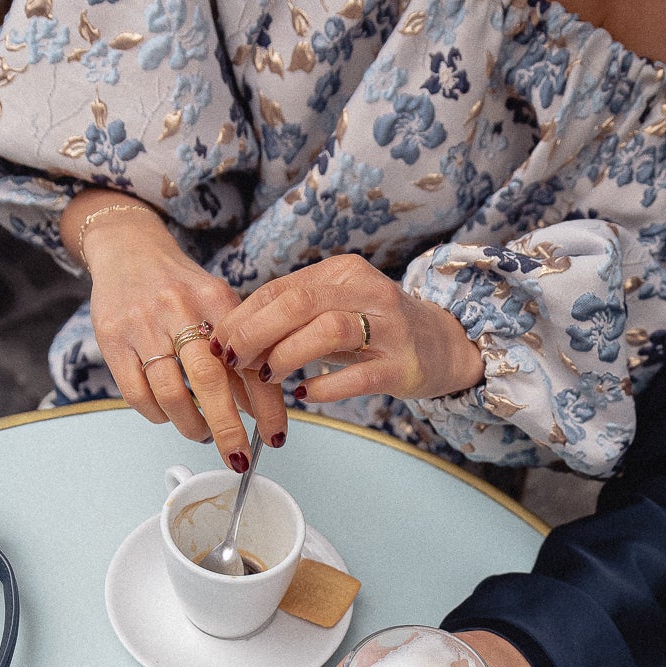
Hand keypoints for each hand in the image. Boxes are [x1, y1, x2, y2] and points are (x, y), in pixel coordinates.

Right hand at [70, 197, 287, 469]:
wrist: (127, 249)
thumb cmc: (181, 286)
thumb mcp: (218, 305)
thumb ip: (239, 350)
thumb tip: (258, 408)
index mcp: (216, 299)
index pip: (248, 360)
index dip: (266, 406)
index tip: (275, 436)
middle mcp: (180, 309)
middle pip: (209, 382)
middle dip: (228, 428)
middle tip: (238, 456)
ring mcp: (142, 325)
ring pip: (171, 395)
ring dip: (191, 426)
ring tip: (202, 433)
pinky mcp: (113, 340)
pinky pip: (137, 395)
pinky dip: (157, 415)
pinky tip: (168, 415)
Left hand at [218, 253, 483, 402]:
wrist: (445, 345)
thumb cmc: (377, 329)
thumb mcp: (336, 308)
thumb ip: (293, 315)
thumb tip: (234, 334)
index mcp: (343, 272)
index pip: (281, 288)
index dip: (244, 316)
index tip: (221, 340)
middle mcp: (367, 292)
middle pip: (298, 303)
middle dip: (256, 333)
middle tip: (234, 360)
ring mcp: (388, 328)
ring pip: (327, 331)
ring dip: (287, 355)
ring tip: (268, 376)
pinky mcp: (402, 365)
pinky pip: (358, 376)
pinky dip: (325, 386)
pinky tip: (305, 394)